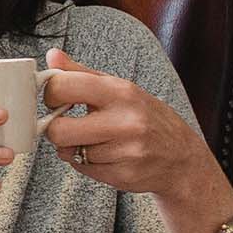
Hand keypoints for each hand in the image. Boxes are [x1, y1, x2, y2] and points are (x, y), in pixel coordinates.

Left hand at [39, 49, 230, 232]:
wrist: (182, 157)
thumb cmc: (145, 117)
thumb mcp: (118, 88)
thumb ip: (81, 73)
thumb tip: (51, 56)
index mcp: (120, 92)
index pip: (63, 87)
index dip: (50, 95)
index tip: (56, 99)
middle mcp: (125, 121)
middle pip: (58, 130)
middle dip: (56, 129)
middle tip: (68, 125)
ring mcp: (126, 151)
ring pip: (69, 152)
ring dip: (73, 148)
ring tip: (93, 140)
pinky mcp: (123, 175)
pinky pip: (83, 169)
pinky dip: (86, 163)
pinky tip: (104, 155)